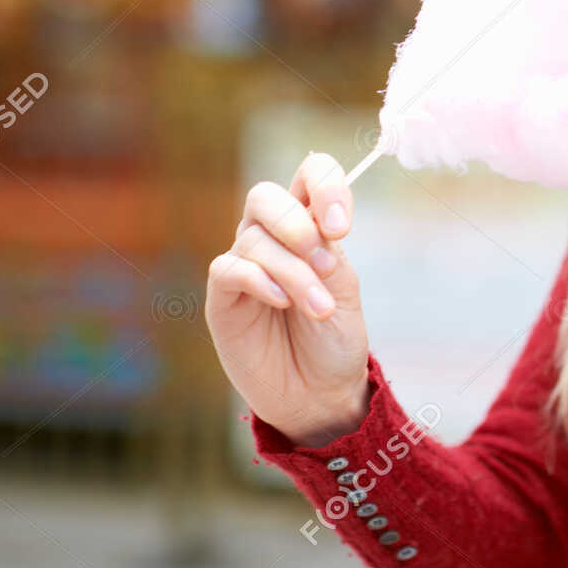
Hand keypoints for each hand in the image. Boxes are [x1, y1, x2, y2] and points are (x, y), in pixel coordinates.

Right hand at [206, 152, 369, 447]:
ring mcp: (245, 266)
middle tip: (326, 263)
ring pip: (254, 239)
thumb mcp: (344, 290)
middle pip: (265, 195)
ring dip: (293, 272)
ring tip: (319, 307)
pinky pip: (229, 269)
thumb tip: (312, 222)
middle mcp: (273, 238)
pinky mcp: (223, 298)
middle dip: (298, 224)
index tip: (341, 226)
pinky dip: (260, 280)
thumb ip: (327, 252)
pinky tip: (281, 303)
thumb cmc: (334, 339)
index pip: (311, 173)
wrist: (320, 393)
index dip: (325, 185)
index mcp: (311, 224)